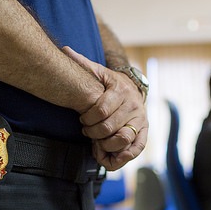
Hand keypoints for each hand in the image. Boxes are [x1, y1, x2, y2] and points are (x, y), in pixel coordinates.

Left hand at [63, 46, 147, 169]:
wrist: (134, 88)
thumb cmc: (111, 83)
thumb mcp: (98, 72)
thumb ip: (83, 64)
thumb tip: (65, 50)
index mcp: (121, 90)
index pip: (101, 110)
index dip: (88, 119)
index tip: (82, 121)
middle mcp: (133, 105)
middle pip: (110, 127)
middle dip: (94, 133)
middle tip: (87, 132)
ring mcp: (140, 119)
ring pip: (123, 139)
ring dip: (106, 145)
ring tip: (96, 144)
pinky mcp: (145, 131)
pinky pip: (137, 148)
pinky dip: (122, 157)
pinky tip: (109, 160)